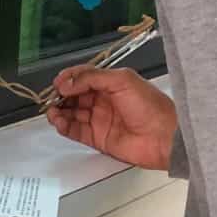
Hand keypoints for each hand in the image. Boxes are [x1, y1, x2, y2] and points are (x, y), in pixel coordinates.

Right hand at [45, 66, 177, 170]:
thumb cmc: (150, 105)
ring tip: (52, 111)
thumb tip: (66, 83)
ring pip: (72, 113)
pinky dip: (64, 126)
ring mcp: (100, 119)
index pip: (83, 77)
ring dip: (59, 111)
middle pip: (74, 95)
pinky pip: (75, 131)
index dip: (69, 78)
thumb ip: (91, 78)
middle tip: (52, 97)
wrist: (164, 136)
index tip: (58, 82)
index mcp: (111, 83)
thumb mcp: (121, 80)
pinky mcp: (98, 138)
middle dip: (61, 95)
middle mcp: (103, 100)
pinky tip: (58, 121)